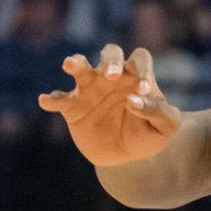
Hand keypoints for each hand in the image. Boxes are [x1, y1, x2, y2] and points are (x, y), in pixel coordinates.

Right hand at [39, 44, 182, 167]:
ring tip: (70, 65)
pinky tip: (46, 101)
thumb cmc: (148, 135)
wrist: (125, 157)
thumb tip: (134, 101)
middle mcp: (112, 77)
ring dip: (75, 62)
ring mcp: (90, 89)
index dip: (142, 70)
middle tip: (110, 75)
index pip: (140, 60)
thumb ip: (159, 112)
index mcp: (136, 77)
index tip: (142, 90)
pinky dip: (52, 99)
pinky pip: (59, 99)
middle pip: (110, 52)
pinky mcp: (72, 107)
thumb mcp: (164, 129)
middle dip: (110, 60)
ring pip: (80, 66)